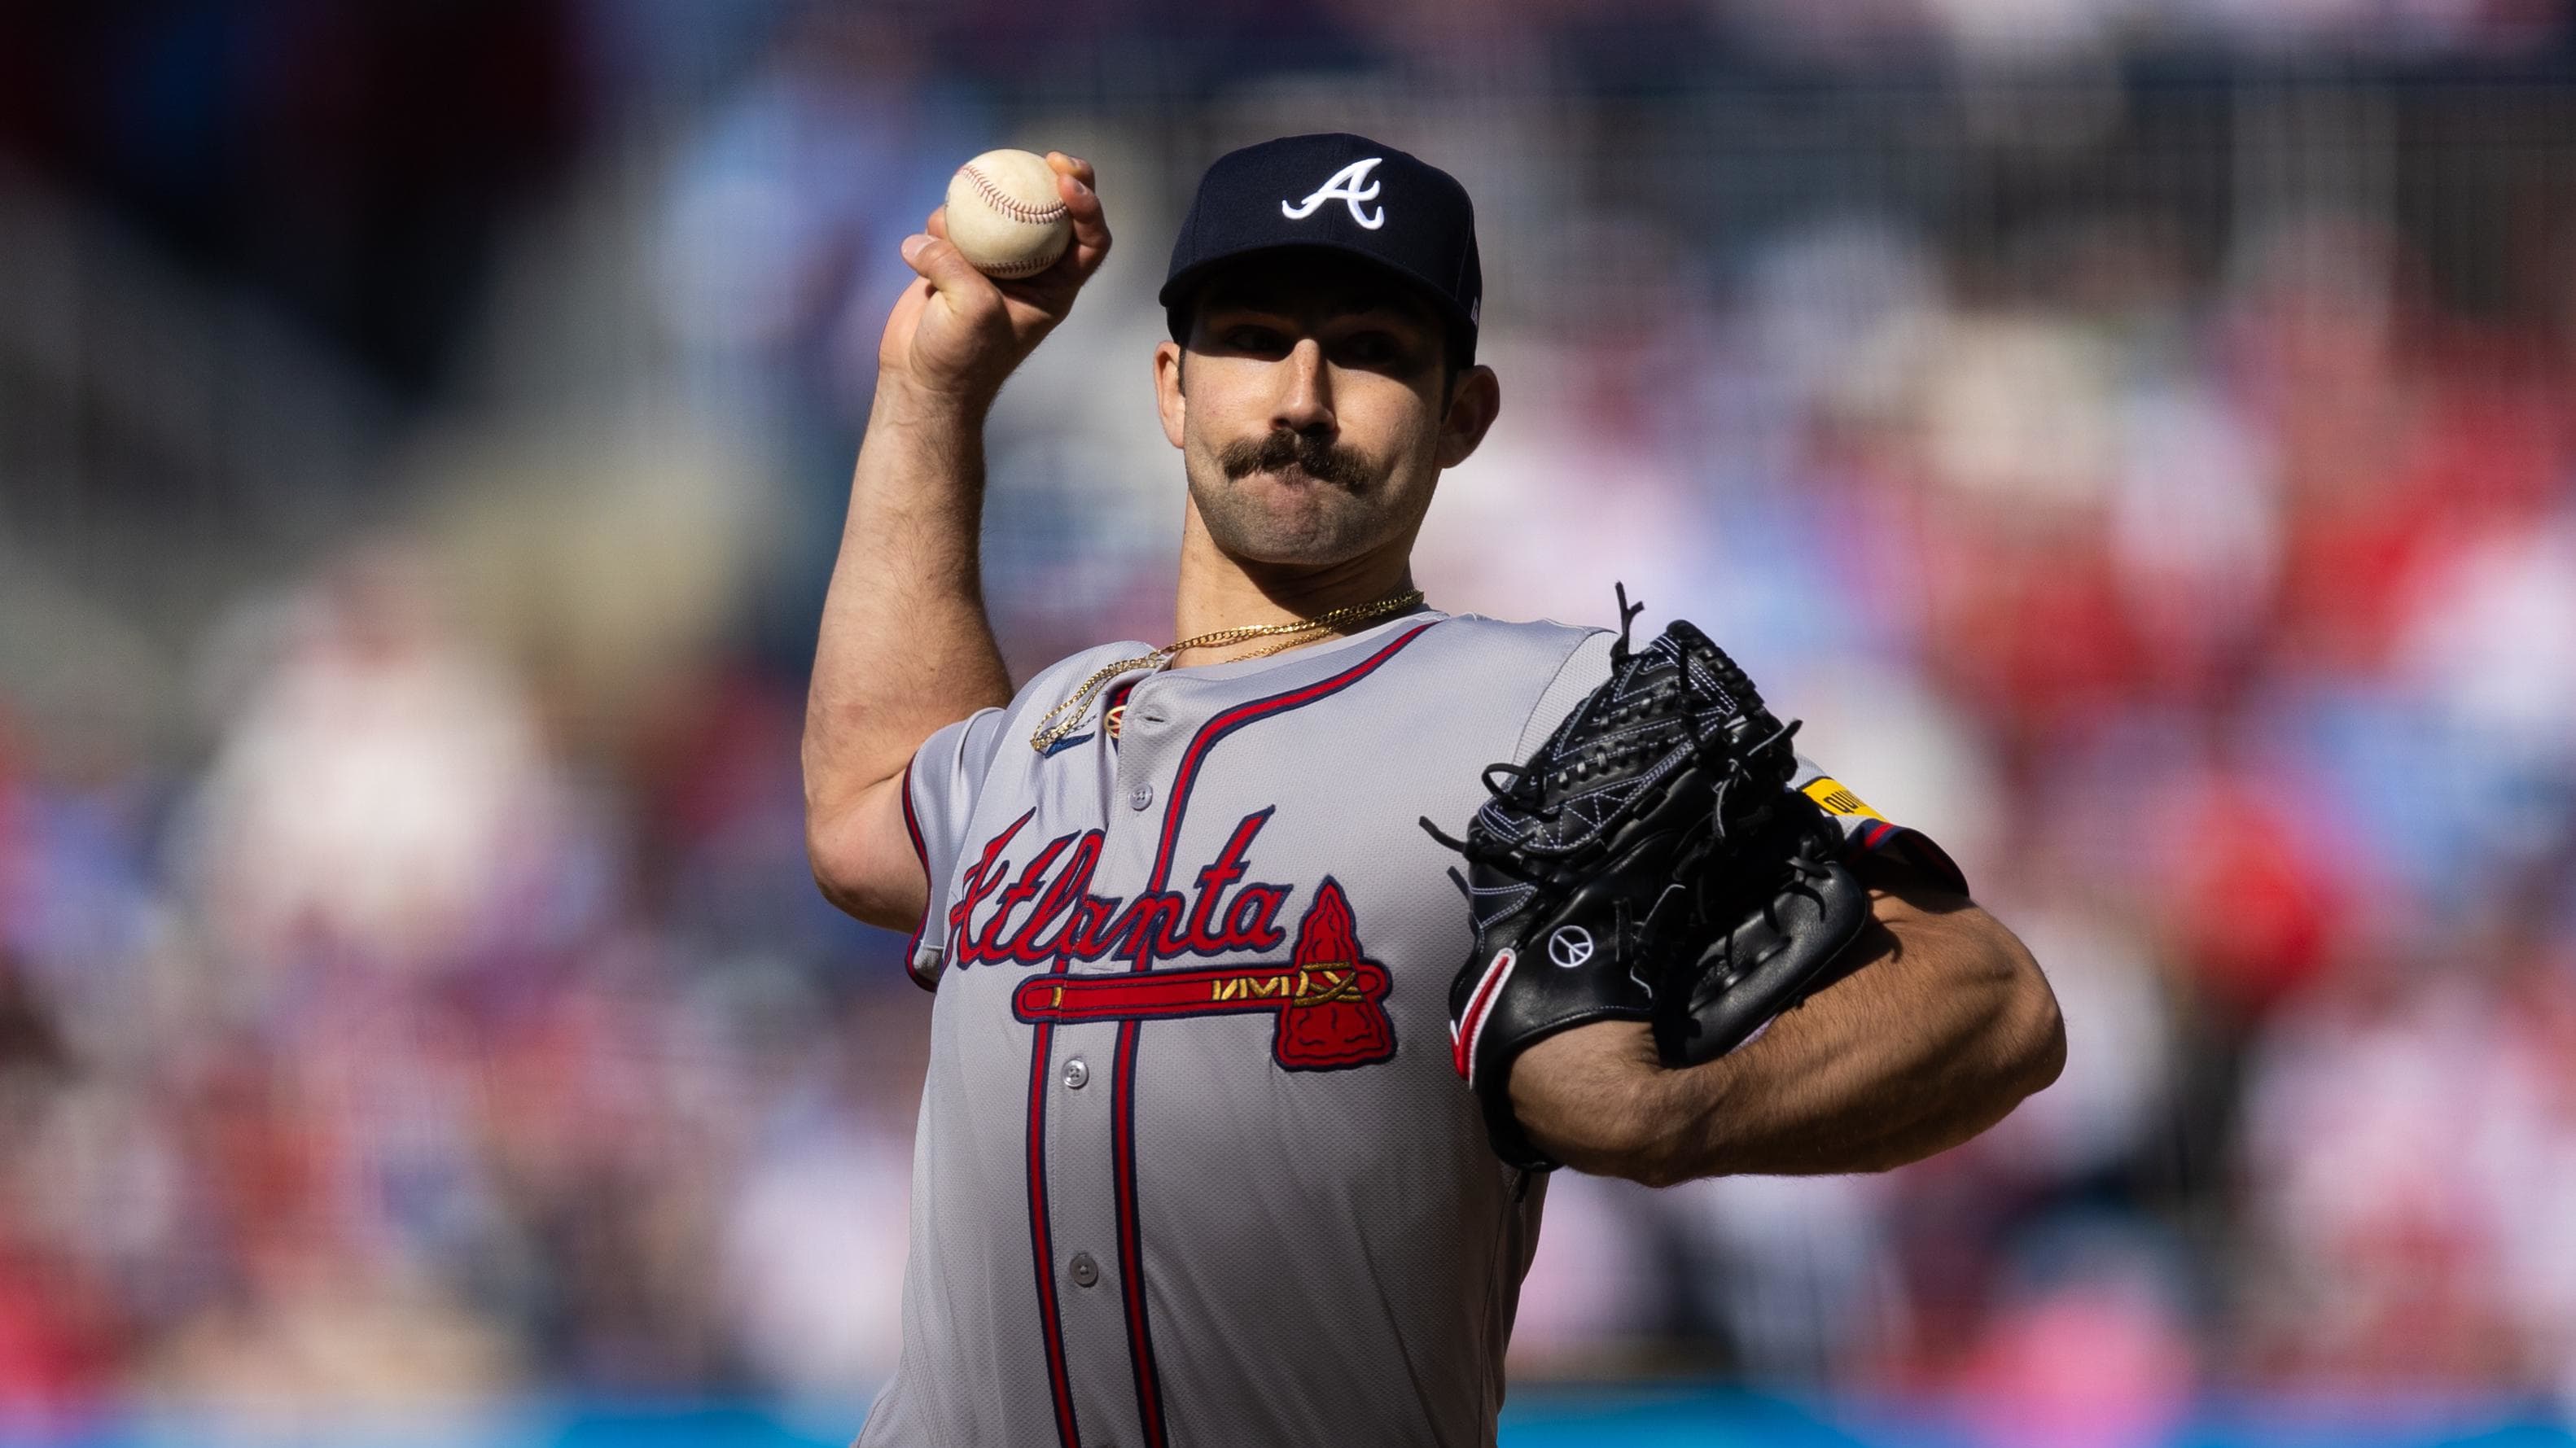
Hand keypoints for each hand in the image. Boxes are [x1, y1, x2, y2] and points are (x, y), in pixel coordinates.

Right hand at [875, 151, 1111, 416]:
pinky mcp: (956, 258)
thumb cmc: (960, 358)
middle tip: (1046, 157)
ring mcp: (993, 260)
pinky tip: (925, 241)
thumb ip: (957, 266)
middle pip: (1053, 211)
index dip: (1089, 206)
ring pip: (996, 210)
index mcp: (1056, 287)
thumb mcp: (972, 312)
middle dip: (1055, 176)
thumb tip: (931, 236)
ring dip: (975, 205)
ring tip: (949, 230)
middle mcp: (1030, 268)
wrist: (921, 380)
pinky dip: (940, 224)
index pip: (1091, 240)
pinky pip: (953, 223)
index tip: (1066, 182)